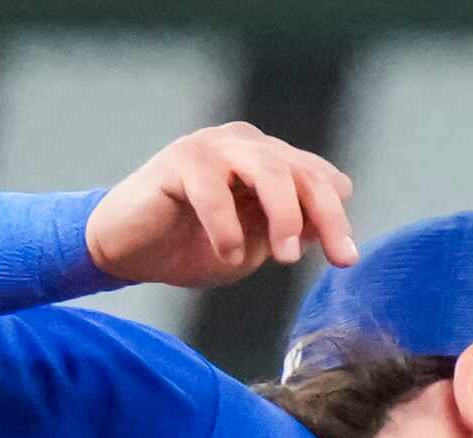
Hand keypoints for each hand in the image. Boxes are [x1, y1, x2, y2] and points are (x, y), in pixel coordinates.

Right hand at [87, 122, 358, 288]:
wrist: (127, 251)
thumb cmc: (190, 246)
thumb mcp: (252, 246)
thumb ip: (286, 232)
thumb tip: (323, 227)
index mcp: (267, 161)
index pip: (315, 179)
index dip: (336, 215)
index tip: (346, 257)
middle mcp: (243, 145)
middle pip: (299, 171)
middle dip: (325, 214)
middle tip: (338, 258)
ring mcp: (211, 147)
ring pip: (266, 169)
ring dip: (284, 214)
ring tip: (285, 257)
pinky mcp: (178, 161)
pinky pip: (212, 188)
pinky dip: (226, 225)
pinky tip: (227, 254)